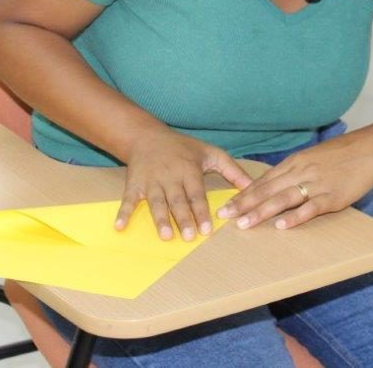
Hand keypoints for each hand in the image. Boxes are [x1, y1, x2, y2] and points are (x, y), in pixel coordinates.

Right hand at [118, 133, 251, 240]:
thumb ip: (233, 170)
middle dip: (183, 218)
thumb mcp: (211, 153)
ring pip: (156, 202)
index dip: (202, 211)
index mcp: (189, 170)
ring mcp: (151, 181)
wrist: (146, 136)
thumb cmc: (183, 148)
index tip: (208, 229)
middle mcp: (170, 177)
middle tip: (189, 236)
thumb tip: (253, 187)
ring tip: (165, 236)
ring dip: (159, 219)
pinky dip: (123, 213)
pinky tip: (120, 227)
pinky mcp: (134, 184)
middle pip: (177, 200)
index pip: (196, 194)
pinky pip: (128, 200)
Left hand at [217, 135, 372, 230]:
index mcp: (294, 162)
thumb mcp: (312, 158)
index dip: (243, 194)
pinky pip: (310, 208)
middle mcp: (301, 172)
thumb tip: (273, 186)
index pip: (263, 181)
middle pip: (267, 190)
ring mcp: (317, 184)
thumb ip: (293, 171)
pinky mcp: (333, 196)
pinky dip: (295, 217)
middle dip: (244, 204)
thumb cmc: (341, 154)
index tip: (227, 205)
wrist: (370, 149)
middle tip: (225, 216)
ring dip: (261, 212)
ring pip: (283, 199)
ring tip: (244, 224)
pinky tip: (281, 226)